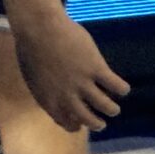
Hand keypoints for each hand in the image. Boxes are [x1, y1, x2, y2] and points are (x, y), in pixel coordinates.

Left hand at [15, 9, 127, 132]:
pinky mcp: (96, 68)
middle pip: (87, 119)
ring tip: (114, 109)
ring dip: (112, 109)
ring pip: (106, 106)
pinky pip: (116, 86)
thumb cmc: (31, 47)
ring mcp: (82, 83)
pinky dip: (122, 89)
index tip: (79, 124)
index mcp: (48, 99)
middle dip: (96, 124)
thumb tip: (56, 97)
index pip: (64, 122)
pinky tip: (122, 88)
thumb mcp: (33, 76)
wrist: (39, 28)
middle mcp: (66, 96)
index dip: (74, 125)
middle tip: (101, 124)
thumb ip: (45, 90)